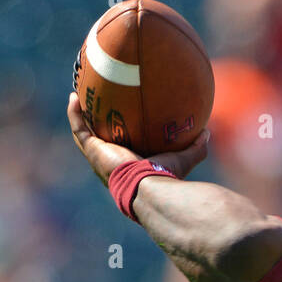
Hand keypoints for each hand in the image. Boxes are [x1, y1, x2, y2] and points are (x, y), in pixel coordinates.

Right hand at [67, 92, 208, 185]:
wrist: (148, 187)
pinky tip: (74, 96)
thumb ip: (196, 146)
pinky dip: (74, 114)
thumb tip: (207, 131)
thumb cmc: (166, 177)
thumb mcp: (183, 159)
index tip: (121, 117)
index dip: (120, 133)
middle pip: (101, 138)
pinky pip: (79, 129)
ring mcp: (100, 156)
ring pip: (85, 133)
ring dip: (81, 115)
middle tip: (97, 102)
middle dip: (97, 122)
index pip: (123, 146)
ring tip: (80, 94)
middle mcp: (112, 161)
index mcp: (130, 164)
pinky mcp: (93, 151)